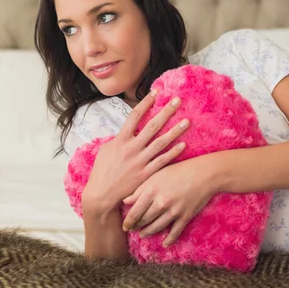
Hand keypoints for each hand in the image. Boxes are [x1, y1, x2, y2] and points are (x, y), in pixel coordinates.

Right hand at [82, 90, 189, 214]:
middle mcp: (131, 148)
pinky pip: (162, 161)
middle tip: (177, 101)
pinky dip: (173, 152)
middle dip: (166, 112)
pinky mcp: (146, 174)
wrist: (101, 195)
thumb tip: (128, 130)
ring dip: (175, 131)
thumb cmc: (102, 172)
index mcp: (120, 140)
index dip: (146, 102)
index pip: (135, 115)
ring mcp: (140, 161)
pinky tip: (183, 144)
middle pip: (152, 126)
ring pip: (161, 143)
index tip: (156, 92)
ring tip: (187, 121)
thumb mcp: (106, 150)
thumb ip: (119, 139)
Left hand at [121, 158, 215, 246]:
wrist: (204, 173)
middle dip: (136, 227)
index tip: (124, 227)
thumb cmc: (178, 170)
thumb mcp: (156, 175)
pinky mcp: (185, 216)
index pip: (135, 211)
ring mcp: (174, 211)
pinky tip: (165, 244)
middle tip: (132, 230)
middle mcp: (161, 202)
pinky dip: (169, 239)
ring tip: (143, 235)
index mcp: (151, 190)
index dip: (128, 221)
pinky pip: (175, 231)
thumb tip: (125, 201)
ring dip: (148, 233)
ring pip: (157, 227)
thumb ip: (140, 189)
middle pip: (144, 220)